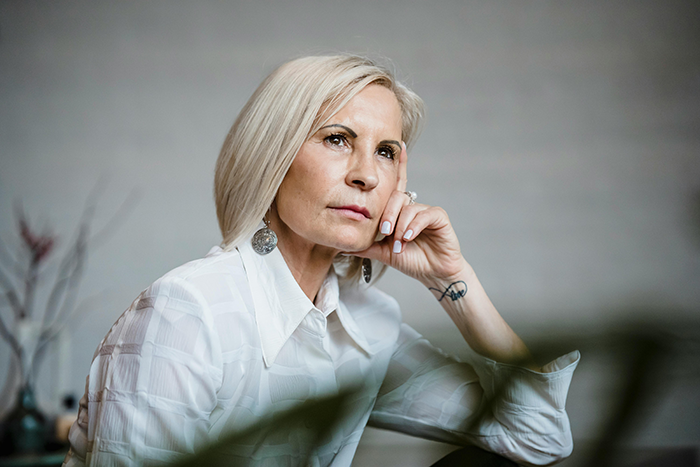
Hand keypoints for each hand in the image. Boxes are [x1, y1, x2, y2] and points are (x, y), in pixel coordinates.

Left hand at [353, 143, 467, 285]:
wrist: (432, 274)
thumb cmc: (411, 259)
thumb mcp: (382, 252)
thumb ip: (365, 245)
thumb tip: (342, 244)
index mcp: (399, 211)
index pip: (395, 185)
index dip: (398, 165)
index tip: (398, 147)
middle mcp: (412, 206)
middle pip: (396, 197)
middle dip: (388, 214)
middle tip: (385, 232)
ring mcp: (426, 211)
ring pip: (408, 207)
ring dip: (400, 227)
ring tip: (399, 243)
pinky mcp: (439, 217)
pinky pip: (424, 214)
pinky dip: (413, 227)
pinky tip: (408, 239)